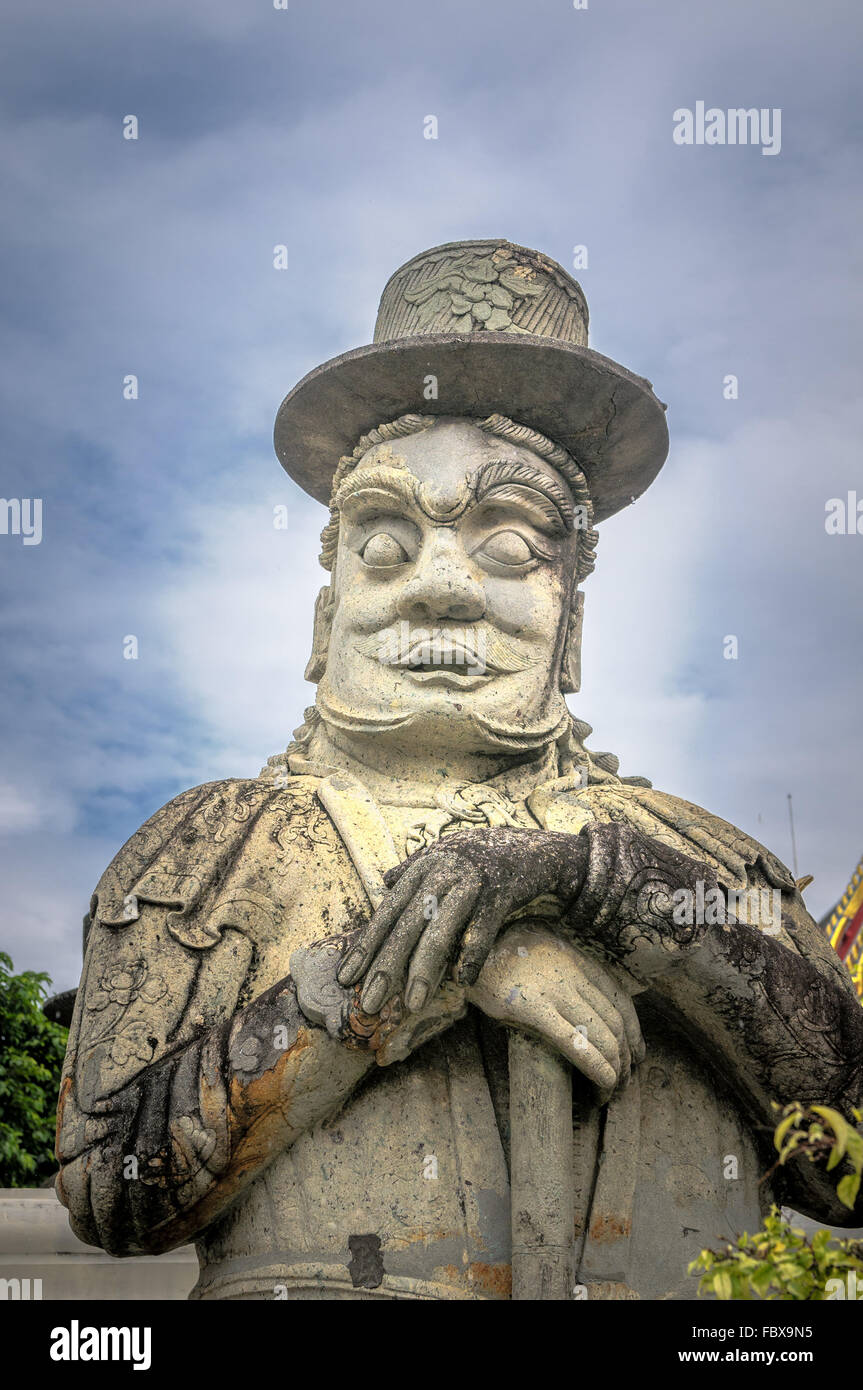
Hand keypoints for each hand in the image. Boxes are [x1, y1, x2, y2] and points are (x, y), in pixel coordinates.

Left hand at [336, 827, 587, 1014]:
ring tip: (412, 1003)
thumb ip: (413, 868)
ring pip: (439, 931)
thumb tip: (385, 881)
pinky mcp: (499, 895)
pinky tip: (461, 979)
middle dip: (386, 966)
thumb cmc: (483, 858)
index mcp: (423, 868)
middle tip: (369, 1003)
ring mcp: (471, 883)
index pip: (387, 912)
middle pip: (407, 926)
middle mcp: (442, 873)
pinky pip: (481, 930)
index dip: (366, 945)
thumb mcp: (444, 855)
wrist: (533, 850)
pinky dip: (471, 955)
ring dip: (424, 969)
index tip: (346, 977)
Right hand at [467, 924, 644, 1103]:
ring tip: (609, 1091)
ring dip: (615, 1070)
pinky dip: (597, 1068)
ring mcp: (555, 991)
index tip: (637, 1055)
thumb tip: (586, 1013)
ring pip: (604, 1035)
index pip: (620, 1001)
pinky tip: (601, 1087)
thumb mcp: (543, 958)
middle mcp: (573, 974)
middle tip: (623, 1082)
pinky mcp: (533, 1008)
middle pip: (616, 1023)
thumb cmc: (503, 958)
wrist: (468, 947)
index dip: (635, 1032)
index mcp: (578, 961)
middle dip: (626, 1058)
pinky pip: (576, 1043)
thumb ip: (567, 977)